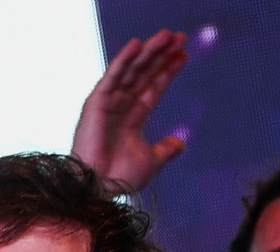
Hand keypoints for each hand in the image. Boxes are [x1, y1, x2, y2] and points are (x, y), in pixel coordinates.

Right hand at [72, 29, 186, 190]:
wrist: (99, 187)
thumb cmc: (120, 179)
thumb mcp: (151, 161)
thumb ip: (165, 149)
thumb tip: (181, 142)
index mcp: (132, 119)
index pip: (153, 88)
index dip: (167, 71)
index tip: (183, 55)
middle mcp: (120, 107)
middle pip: (144, 75)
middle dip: (161, 55)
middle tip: (178, 37)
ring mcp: (108, 104)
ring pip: (131, 71)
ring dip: (148, 52)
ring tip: (166, 35)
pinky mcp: (96, 103)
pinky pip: (112, 76)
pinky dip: (123, 60)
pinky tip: (137, 45)